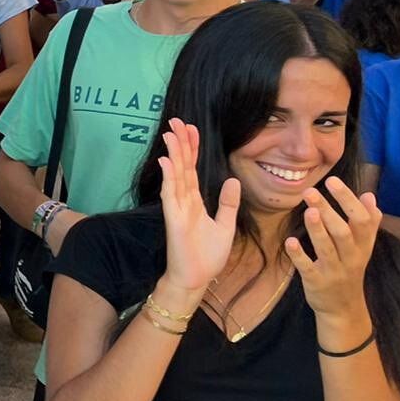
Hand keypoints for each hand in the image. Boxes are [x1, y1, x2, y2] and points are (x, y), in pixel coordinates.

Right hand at [158, 119, 239, 293]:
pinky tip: (167, 161)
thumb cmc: (208, 256)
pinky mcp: (173, 219)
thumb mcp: (225, 226)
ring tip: (171, 133)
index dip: (192, 149)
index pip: (193, 169)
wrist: (196, 278)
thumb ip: (228, 203)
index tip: (191, 129)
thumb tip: (232, 181)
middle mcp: (184, 200)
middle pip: (182, 166)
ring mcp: (177, 208)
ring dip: (173, 154)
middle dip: (180, 143)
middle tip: (177, 121)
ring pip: (175, 175)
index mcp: (195, 201)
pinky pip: (170, 194)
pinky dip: (169, 177)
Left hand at [286, 178, 379, 320]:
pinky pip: (308, 268)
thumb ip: (367, 222)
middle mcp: (351, 257)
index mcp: (363, 246)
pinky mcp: (317, 282)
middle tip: (310, 191)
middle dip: (328, 210)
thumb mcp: (363, 248)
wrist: (343, 308)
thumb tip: (370, 196)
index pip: (362, 220)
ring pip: (327, 248)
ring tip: (308, 210)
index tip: (332, 180)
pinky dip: (299, 255)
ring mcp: (334, 271)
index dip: (348, 200)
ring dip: (317, 229)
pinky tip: (290, 241)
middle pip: (343, 232)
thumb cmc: (349, 269)